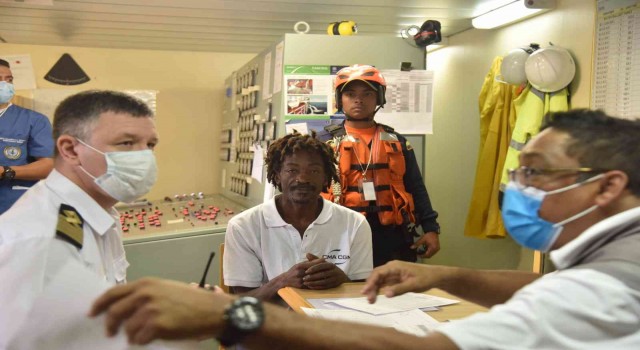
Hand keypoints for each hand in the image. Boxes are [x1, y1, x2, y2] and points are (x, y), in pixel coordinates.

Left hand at [89, 278, 232, 344]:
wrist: (212, 309)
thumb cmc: (192, 300)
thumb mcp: (166, 289)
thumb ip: (146, 294)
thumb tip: (126, 307)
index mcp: (146, 284)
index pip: (113, 293)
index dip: (99, 304)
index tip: (92, 313)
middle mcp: (145, 294)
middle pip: (115, 312)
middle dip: (109, 324)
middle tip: (109, 332)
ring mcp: (151, 310)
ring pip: (128, 328)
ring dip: (131, 335)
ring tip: (140, 336)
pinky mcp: (157, 325)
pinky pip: (139, 339)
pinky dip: (142, 341)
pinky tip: (150, 339)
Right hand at [278, 254, 325, 288]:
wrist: (285, 280)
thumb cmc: (294, 271)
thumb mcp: (300, 264)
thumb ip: (309, 262)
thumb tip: (320, 258)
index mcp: (299, 266)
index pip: (311, 263)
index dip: (318, 262)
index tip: (325, 260)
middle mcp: (299, 273)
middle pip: (313, 271)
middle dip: (321, 269)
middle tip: (329, 268)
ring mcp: (300, 280)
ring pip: (312, 278)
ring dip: (320, 277)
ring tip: (327, 275)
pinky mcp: (301, 286)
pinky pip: (311, 285)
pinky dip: (316, 283)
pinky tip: (322, 282)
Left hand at [302, 253, 349, 289]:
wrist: (342, 277)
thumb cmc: (330, 269)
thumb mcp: (324, 263)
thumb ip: (315, 259)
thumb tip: (307, 254)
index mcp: (331, 265)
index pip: (321, 265)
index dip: (314, 268)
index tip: (306, 271)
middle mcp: (334, 271)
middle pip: (322, 274)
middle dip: (312, 277)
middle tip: (304, 278)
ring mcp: (335, 279)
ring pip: (323, 281)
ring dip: (314, 283)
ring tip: (306, 283)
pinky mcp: (334, 285)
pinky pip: (325, 287)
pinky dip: (317, 287)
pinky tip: (311, 287)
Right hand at [361, 260, 449, 302]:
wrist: (435, 276)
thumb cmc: (426, 278)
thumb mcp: (414, 285)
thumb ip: (400, 289)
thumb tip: (386, 294)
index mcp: (395, 266)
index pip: (379, 273)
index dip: (371, 282)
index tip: (365, 291)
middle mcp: (392, 268)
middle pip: (377, 276)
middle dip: (370, 286)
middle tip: (368, 299)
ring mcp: (393, 273)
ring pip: (379, 280)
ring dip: (374, 289)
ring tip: (371, 299)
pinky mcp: (396, 278)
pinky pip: (385, 283)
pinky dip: (380, 289)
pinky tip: (377, 296)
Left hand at [411, 231, 439, 257]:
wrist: (433, 231)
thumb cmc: (428, 235)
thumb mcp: (422, 239)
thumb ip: (417, 244)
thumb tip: (411, 247)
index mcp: (432, 248)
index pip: (427, 255)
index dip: (422, 256)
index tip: (417, 255)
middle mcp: (435, 250)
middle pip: (429, 256)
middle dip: (424, 256)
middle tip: (418, 254)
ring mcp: (437, 249)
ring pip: (431, 255)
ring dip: (426, 254)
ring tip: (421, 252)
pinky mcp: (437, 248)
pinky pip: (432, 253)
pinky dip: (428, 252)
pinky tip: (425, 250)